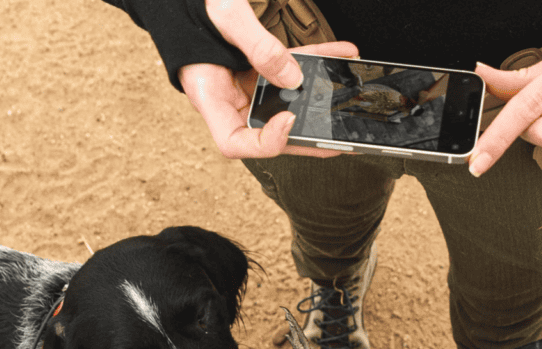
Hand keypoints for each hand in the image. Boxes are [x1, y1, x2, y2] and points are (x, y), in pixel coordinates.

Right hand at [178, 0, 357, 158]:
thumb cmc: (195, 7)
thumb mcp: (227, 17)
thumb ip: (260, 47)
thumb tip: (293, 79)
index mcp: (210, 97)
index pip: (235, 142)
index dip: (264, 142)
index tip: (287, 120)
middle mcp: (230, 98)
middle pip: (267, 132)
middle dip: (305, 136)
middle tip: (335, 139)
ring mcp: (247, 85)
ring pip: (285, 104)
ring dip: (318, 102)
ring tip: (346, 96)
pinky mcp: (262, 67)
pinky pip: (292, 72)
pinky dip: (316, 64)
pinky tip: (342, 54)